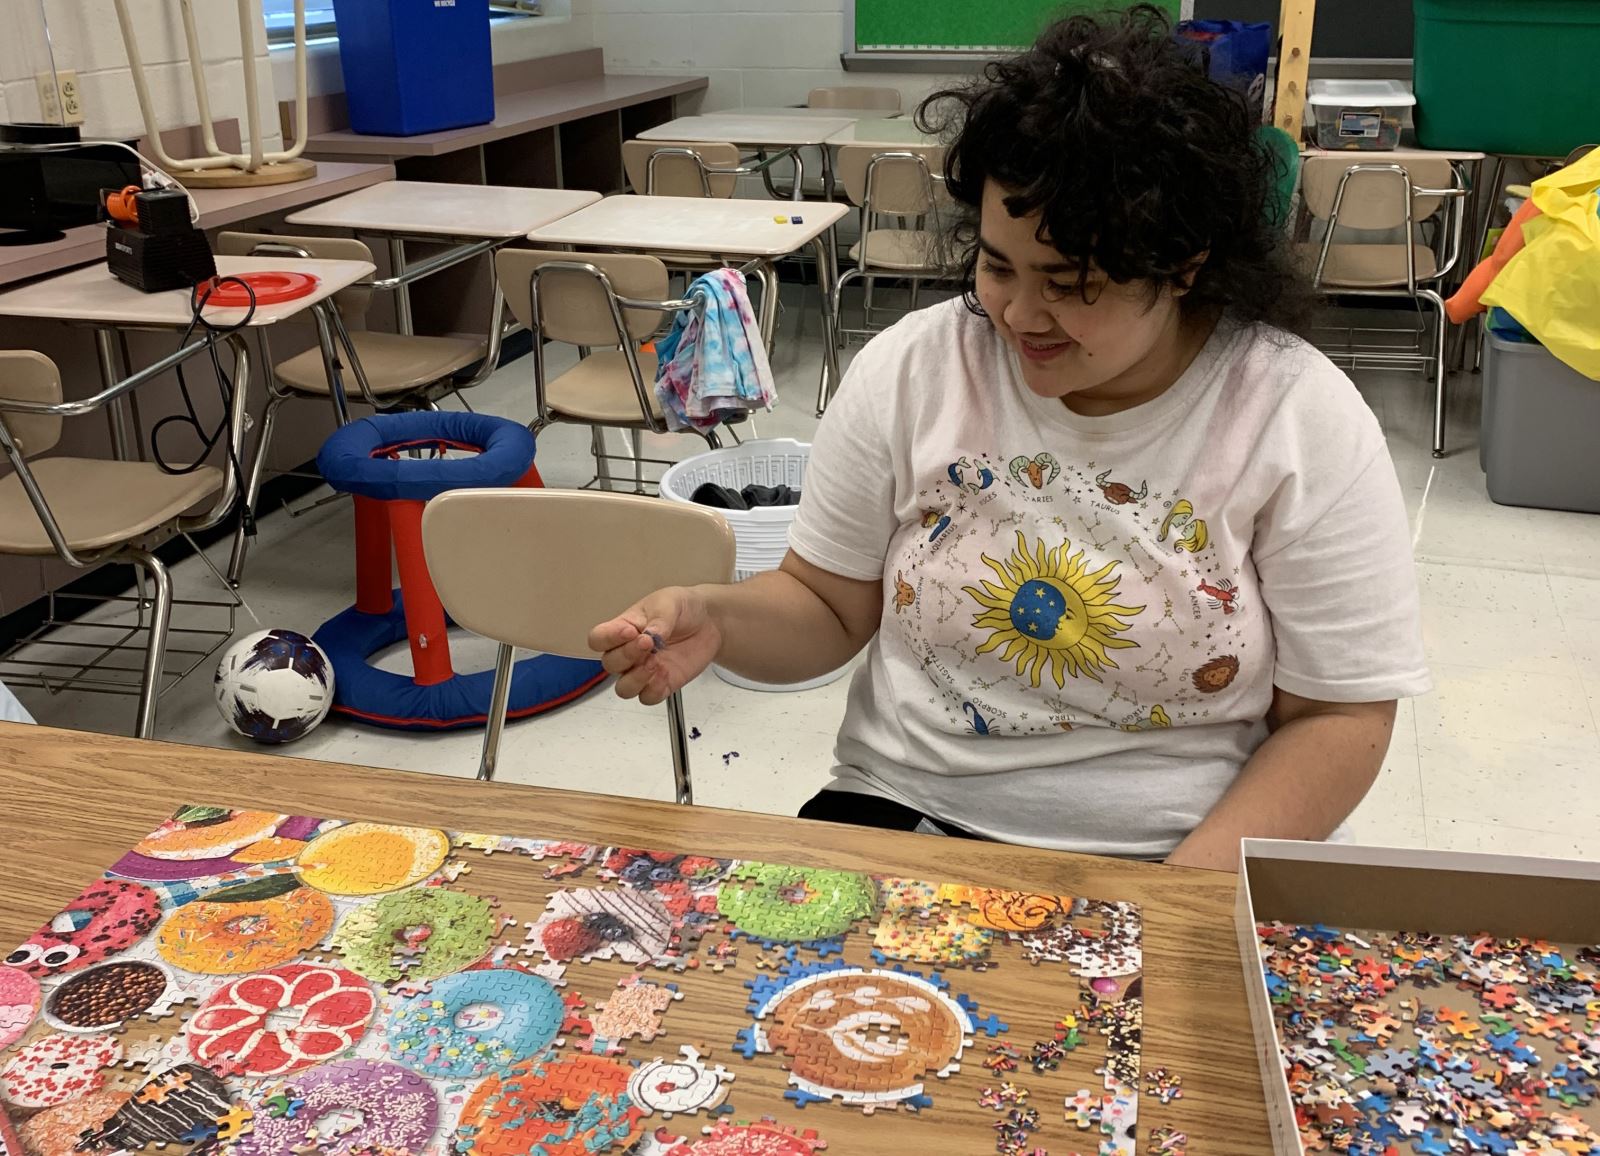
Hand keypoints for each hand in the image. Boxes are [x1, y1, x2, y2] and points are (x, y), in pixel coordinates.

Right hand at [588, 586, 722, 705]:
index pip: (598, 639)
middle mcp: (628, 653)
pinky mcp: (661, 684)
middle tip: (648, 643)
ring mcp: (643, 671)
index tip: (629, 632)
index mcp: (622, 629)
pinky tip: (666, 673)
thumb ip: (658, 619)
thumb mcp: (668, 603)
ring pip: (624, 688)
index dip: (607, 638)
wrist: (708, 622)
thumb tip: (651, 635)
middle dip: (627, 655)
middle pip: (610, 664)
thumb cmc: (681, 608)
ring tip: (655, 663)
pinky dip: (654, 689)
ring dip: (636, 679)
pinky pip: (647, 698)